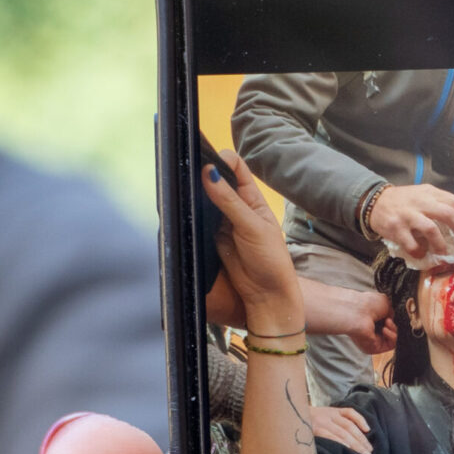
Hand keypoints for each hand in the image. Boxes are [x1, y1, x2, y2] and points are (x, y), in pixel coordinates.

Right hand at [201, 154, 300, 331]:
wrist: (265, 294)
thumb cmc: (270, 259)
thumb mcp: (252, 226)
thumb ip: (229, 201)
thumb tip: (209, 173)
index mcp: (253, 198)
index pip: (236, 168)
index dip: (222, 159)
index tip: (206, 160)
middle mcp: (237, 206)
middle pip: (217, 181)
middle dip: (204, 174)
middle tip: (188, 172)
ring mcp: (223, 221)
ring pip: (205, 200)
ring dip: (196, 194)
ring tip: (184, 188)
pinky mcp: (211, 236)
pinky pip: (199, 219)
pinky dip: (192, 213)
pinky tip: (184, 208)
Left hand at [301, 280, 396, 355]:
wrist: (359, 312)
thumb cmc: (368, 304)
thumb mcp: (385, 303)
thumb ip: (391, 311)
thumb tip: (393, 317)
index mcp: (371, 320)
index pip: (386, 323)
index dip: (392, 319)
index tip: (390, 314)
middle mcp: (371, 330)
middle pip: (391, 331)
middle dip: (393, 324)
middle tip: (388, 318)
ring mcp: (372, 340)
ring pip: (393, 338)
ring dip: (393, 329)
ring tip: (386, 322)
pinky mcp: (374, 348)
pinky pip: (391, 344)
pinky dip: (392, 336)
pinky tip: (385, 329)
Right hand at [365, 184, 453, 261]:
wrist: (375, 202)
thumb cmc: (403, 202)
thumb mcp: (423, 195)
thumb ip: (439, 203)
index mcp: (430, 193)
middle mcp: (421, 202)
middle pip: (448, 213)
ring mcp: (408, 215)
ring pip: (431, 229)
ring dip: (440, 244)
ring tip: (443, 253)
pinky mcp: (396, 228)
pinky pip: (411, 243)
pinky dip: (419, 251)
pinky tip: (421, 254)